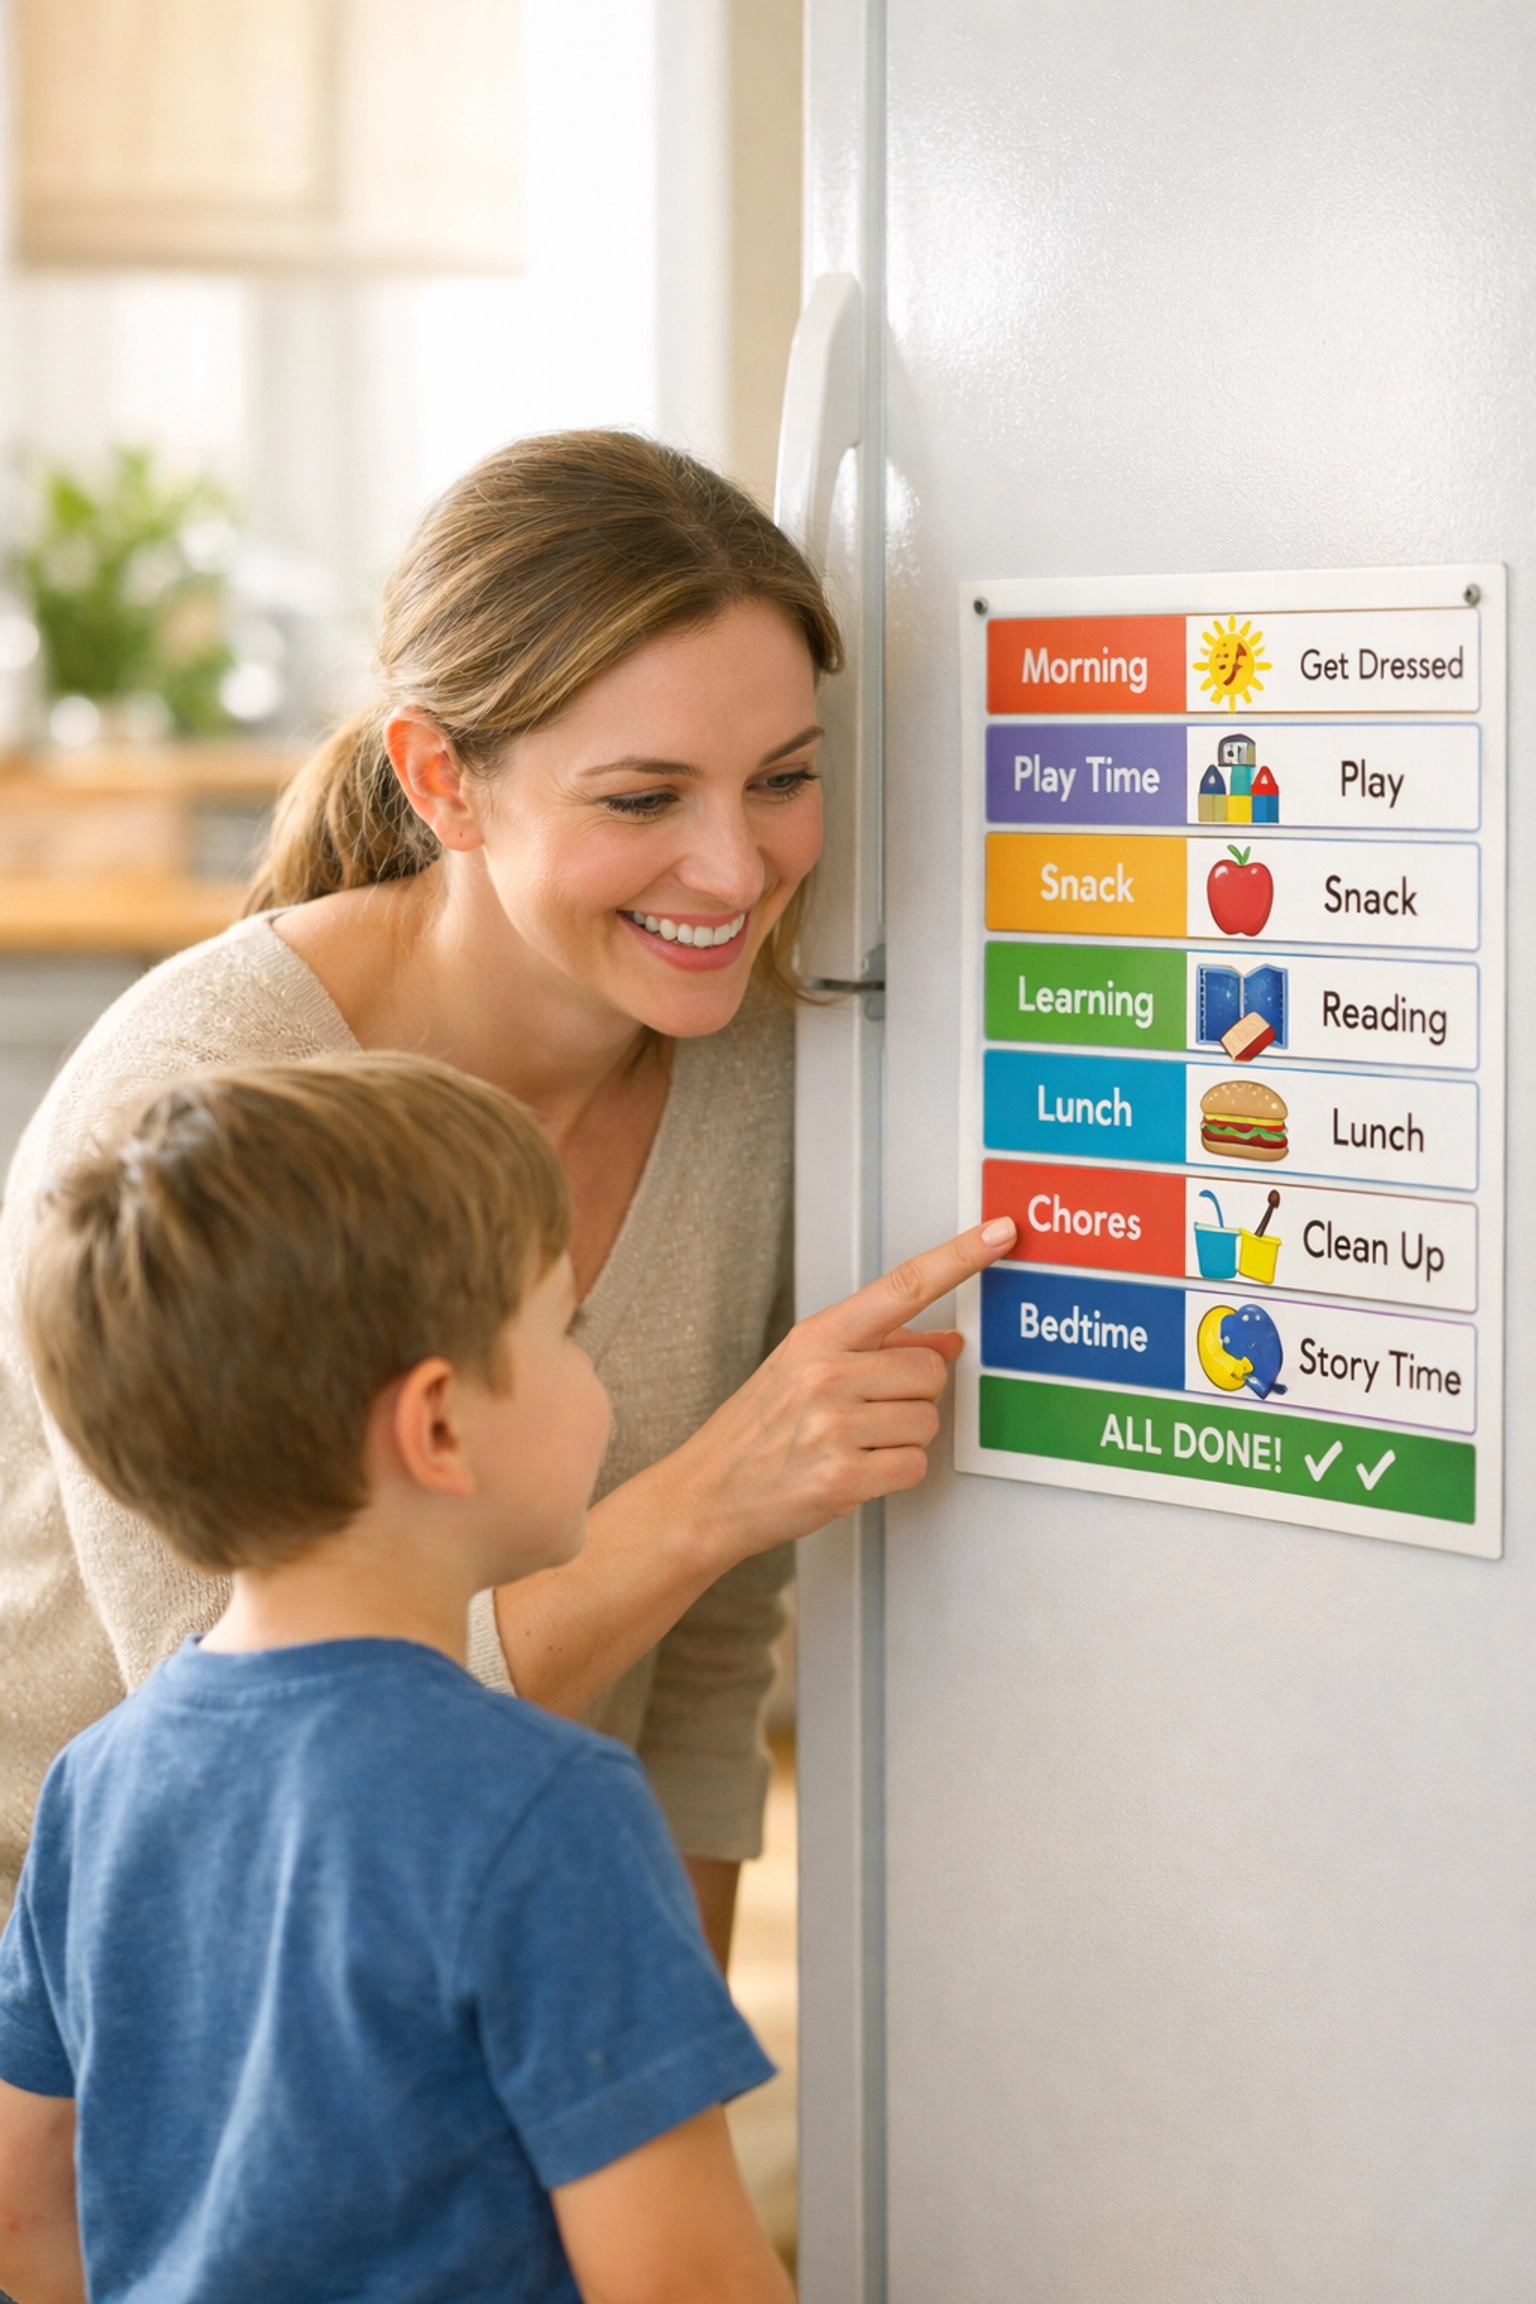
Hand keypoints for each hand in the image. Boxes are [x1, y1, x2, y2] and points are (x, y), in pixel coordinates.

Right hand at [665, 1216, 1015, 1562]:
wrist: (706, 1494)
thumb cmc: (756, 1431)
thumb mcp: (803, 1369)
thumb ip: (877, 1349)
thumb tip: (948, 1343)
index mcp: (817, 1337)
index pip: (903, 1285)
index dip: (959, 1257)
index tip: (999, 1234)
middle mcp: (825, 1374)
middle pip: (932, 1371)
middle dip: (915, 1396)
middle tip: (870, 1413)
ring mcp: (832, 1425)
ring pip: (927, 1421)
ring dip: (903, 1438)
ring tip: (854, 1444)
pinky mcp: (842, 1477)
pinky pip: (914, 1465)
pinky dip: (894, 1474)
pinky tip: (855, 1471)